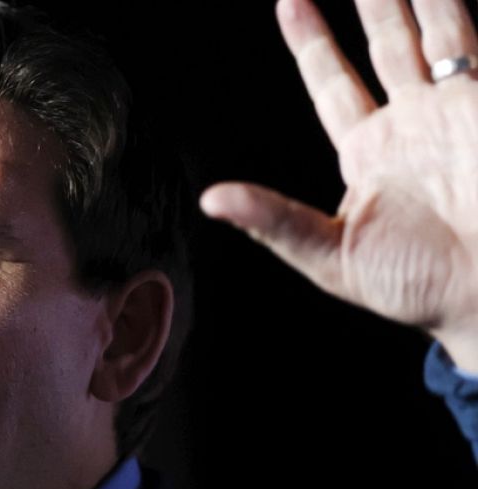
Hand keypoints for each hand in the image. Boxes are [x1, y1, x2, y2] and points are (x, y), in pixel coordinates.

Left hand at [201, 0, 477, 370]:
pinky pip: (474, 48)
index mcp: (368, 155)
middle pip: (385, 47)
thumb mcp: (329, 255)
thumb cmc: (413, 286)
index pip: (333, 85)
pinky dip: (456, 15)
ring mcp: (454, 115)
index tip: (291, 2)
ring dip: (415, 0)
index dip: (314, 44)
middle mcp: (411, 127)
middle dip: (370, 7)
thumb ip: (274, 221)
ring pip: (435, 37)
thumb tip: (211, 200)